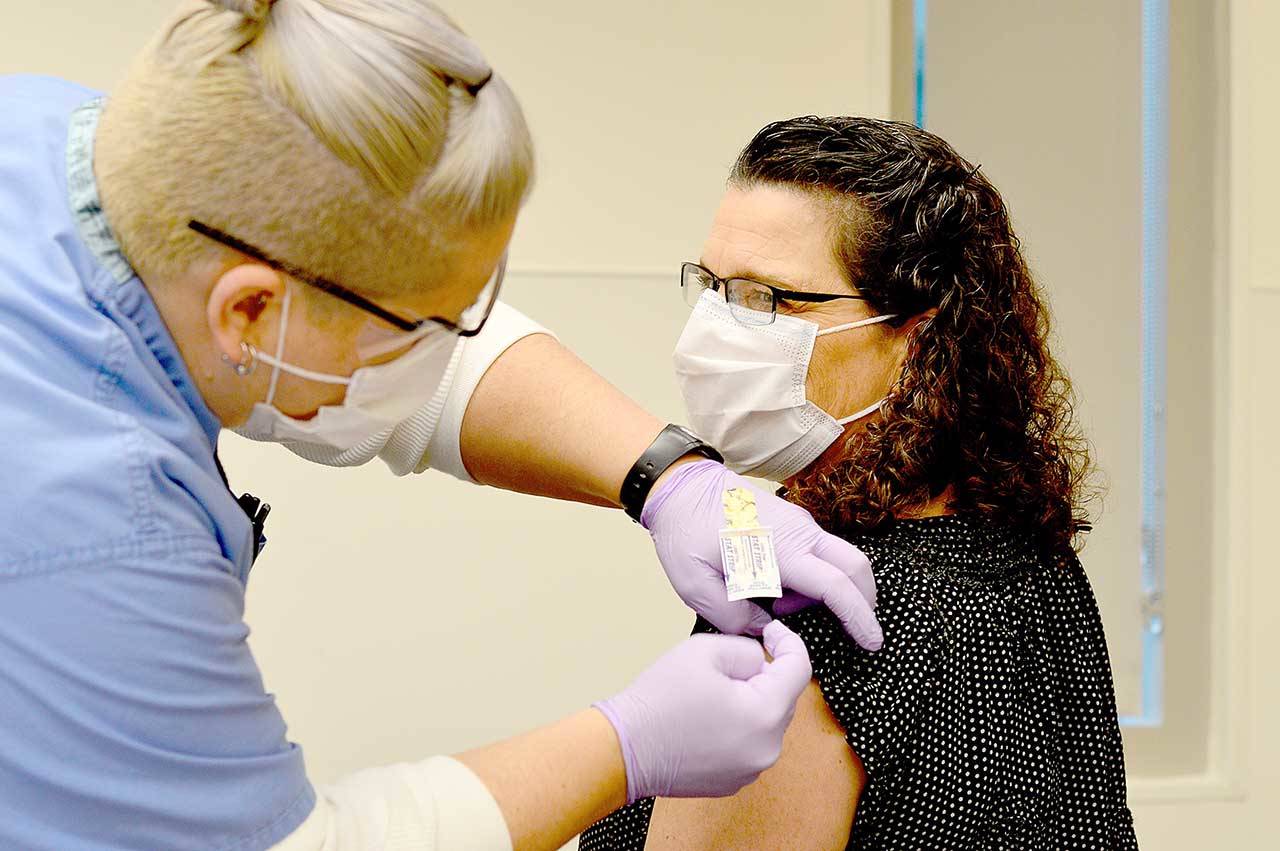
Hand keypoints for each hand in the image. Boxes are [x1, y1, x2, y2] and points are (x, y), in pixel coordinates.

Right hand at [594, 621, 812, 801]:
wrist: (624, 748)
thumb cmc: (660, 699)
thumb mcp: (706, 650)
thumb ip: (746, 650)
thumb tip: (760, 663)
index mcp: (765, 714)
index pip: (799, 670)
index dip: (789, 642)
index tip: (772, 632)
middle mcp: (766, 748)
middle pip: (784, 698)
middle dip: (763, 675)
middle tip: (725, 665)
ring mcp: (752, 769)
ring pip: (767, 722)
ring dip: (751, 702)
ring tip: (711, 694)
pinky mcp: (735, 781)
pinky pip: (751, 743)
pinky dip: (739, 727)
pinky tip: (707, 719)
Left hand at [642, 459, 881, 648]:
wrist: (680, 486)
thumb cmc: (685, 532)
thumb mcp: (696, 585)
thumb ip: (732, 616)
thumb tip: (763, 629)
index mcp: (779, 550)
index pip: (836, 586)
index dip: (859, 618)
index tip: (872, 642)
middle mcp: (799, 533)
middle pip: (856, 567)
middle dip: (864, 601)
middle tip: (851, 630)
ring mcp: (799, 522)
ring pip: (840, 559)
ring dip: (830, 590)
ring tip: (779, 604)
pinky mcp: (793, 520)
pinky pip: (821, 551)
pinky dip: (816, 575)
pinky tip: (779, 588)